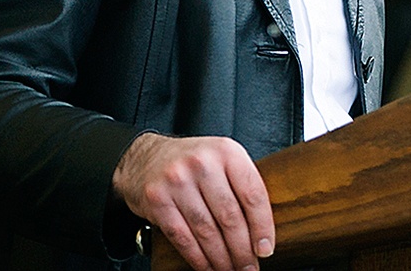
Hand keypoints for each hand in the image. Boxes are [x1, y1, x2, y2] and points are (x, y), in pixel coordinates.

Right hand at [113, 133, 274, 270]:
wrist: (145, 158)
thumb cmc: (192, 162)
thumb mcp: (222, 160)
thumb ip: (241, 185)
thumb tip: (263, 231)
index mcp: (227, 151)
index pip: (252, 194)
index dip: (262, 226)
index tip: (265, 249)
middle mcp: (202, 163)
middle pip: (230, 217)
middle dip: (242, 250)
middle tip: (249, 267)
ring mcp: (177, 181)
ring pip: (207, 231)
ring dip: (222, 259)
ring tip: (231, 270)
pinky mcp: (157, 200)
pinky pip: (183, 238)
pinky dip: (198, 258)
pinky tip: (209, 267)